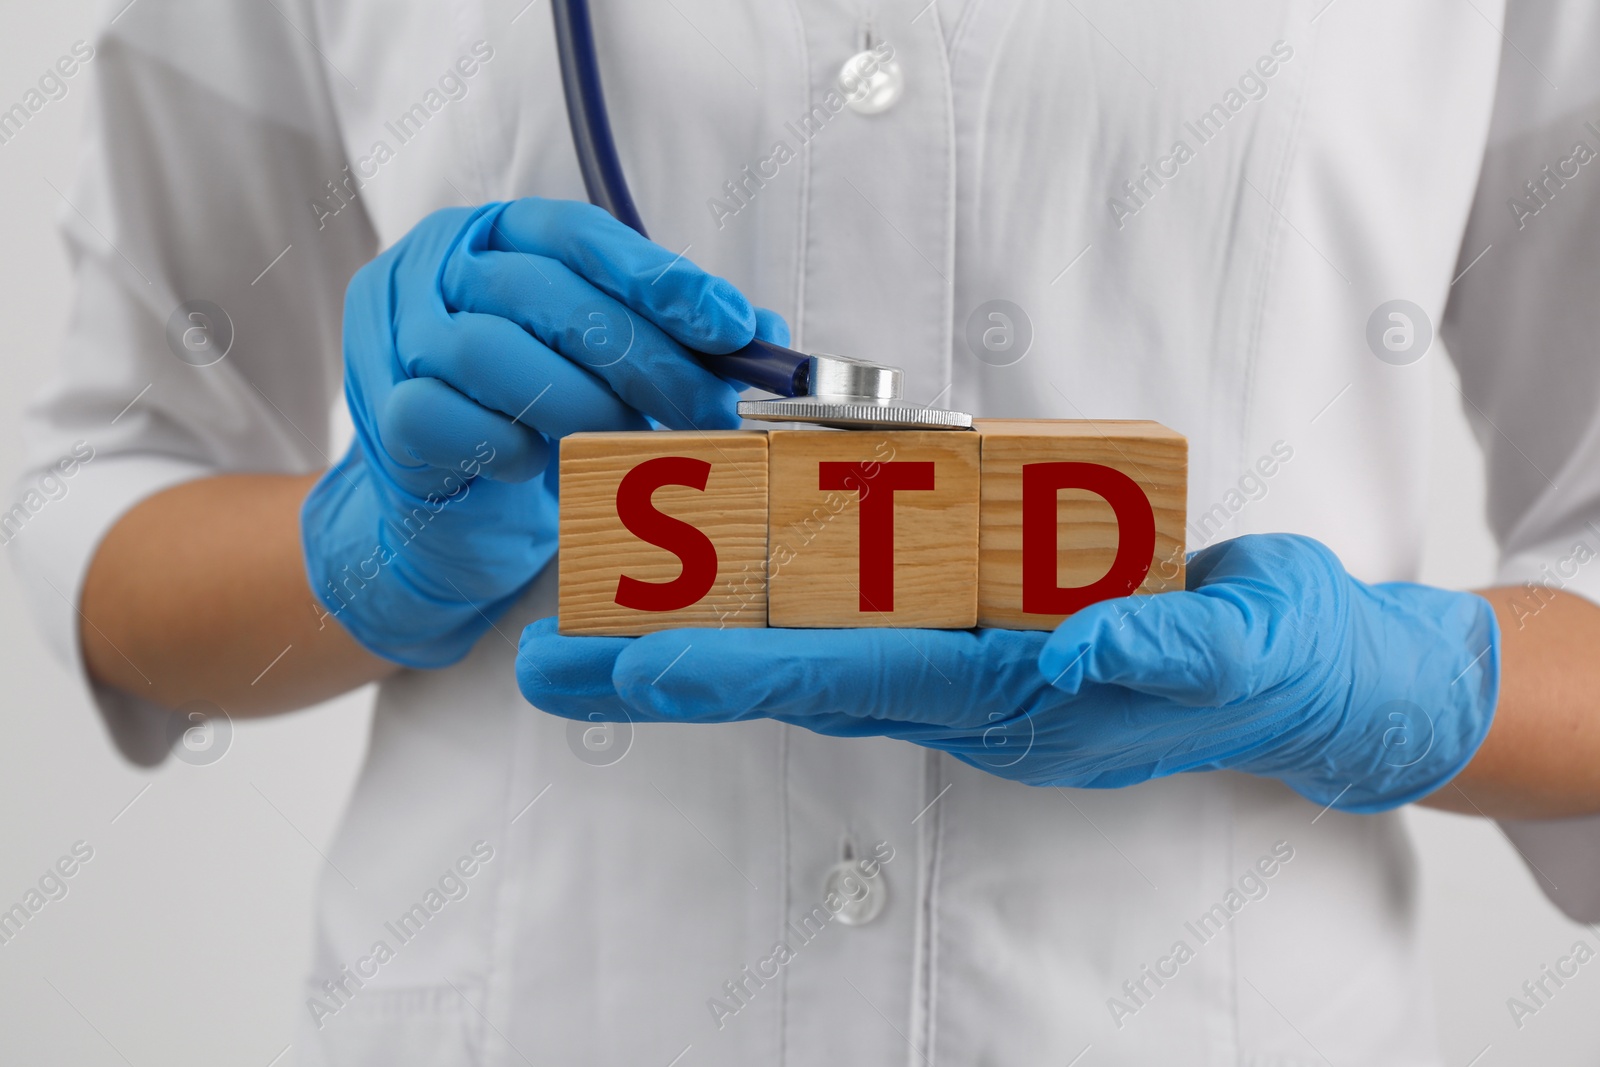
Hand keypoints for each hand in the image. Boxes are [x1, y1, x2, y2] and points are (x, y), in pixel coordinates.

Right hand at [303, 198, 786, 666]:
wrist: (454, 500)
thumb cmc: (537, 412)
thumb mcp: (607, 362)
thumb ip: (675, 337)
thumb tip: (762, 338)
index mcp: (498, 232)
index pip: (582, 235)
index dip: (661, 278)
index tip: (732, 326)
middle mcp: (438, 267)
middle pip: (547, 293)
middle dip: (644, 356)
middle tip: (707, 408)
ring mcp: (397, 334)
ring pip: (492, 352)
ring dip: (581, 404)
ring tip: (633, 442)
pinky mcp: (383, 408)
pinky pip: (446, 418)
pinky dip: (509, 445)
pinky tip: (541, 463)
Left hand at [516, 534, 1500, 811]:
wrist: (1307, 683)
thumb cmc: (1270, 661)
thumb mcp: (1236, 652)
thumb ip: (1156, 653)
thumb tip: (1068, 646)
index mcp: (1011, 694)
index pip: (850, 677)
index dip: (741, 665)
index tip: (634, 663)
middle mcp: (964, 688)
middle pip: (793, 674)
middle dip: (670, 669)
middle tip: (544, 668)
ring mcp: (964, 667)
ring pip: (809, 652)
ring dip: (702, 637)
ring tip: (588, 629)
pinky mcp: (979, 634)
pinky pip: (860, 624)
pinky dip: (778, 606)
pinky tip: (714, 586)